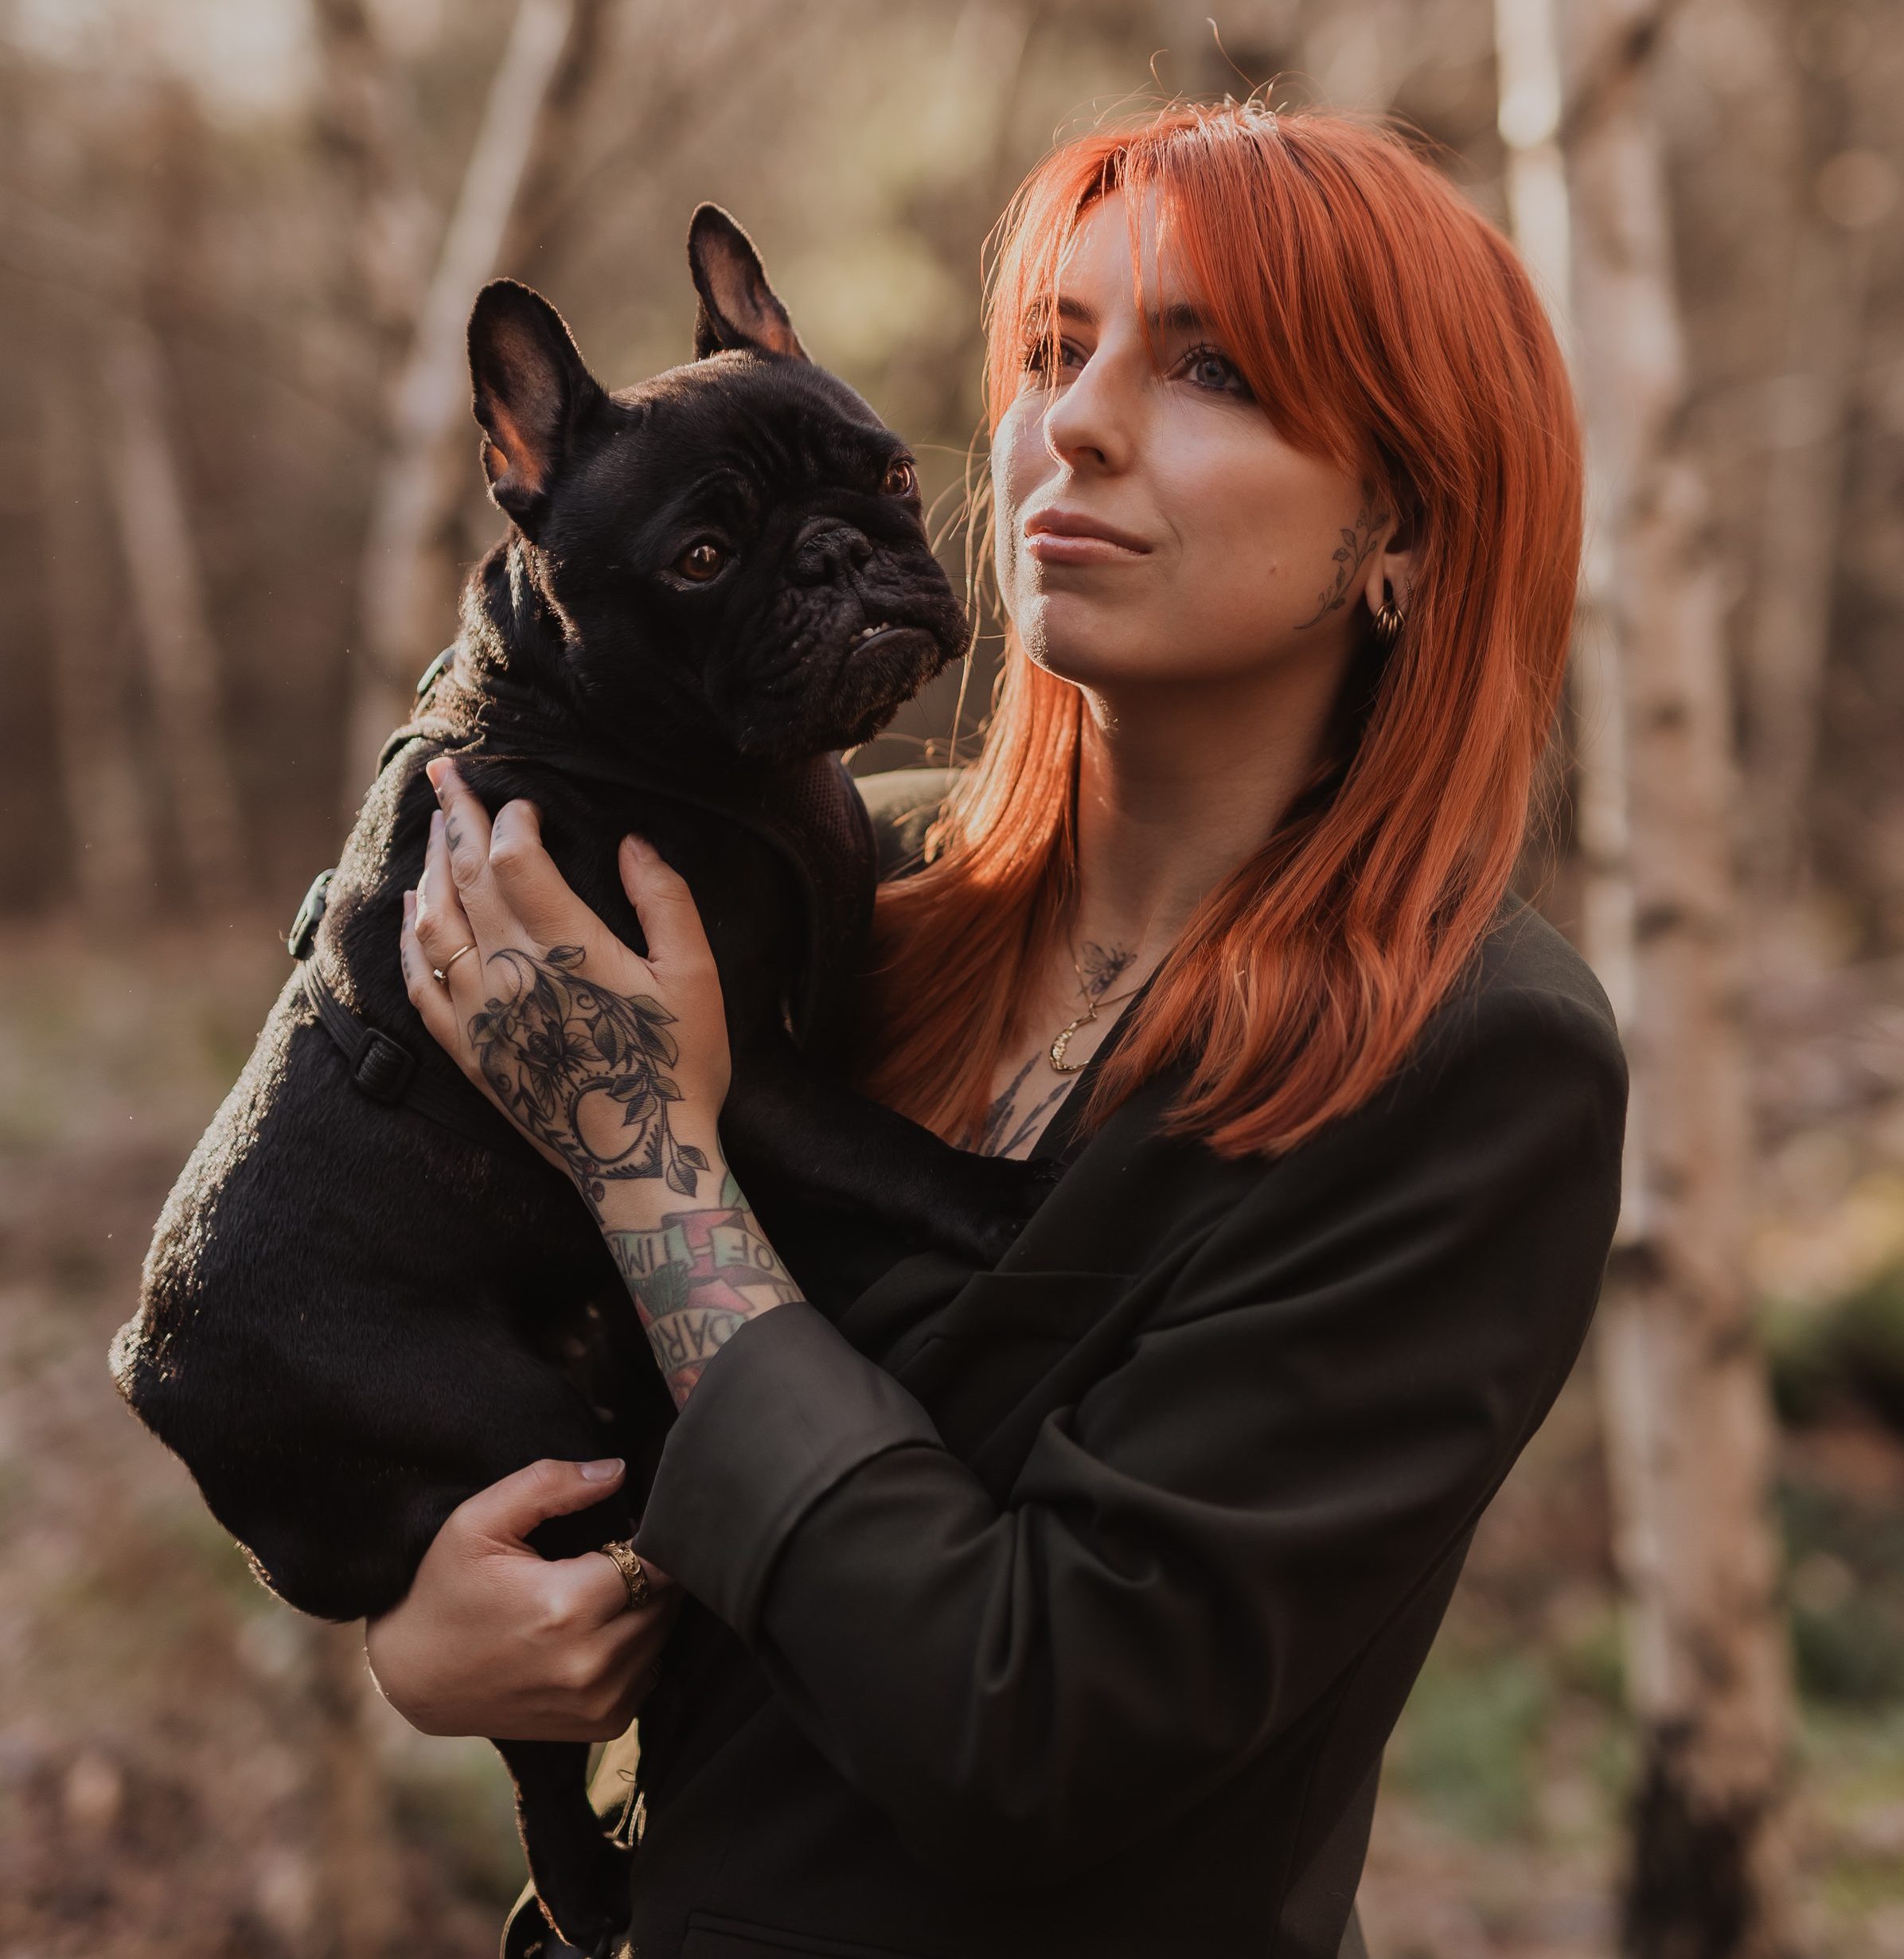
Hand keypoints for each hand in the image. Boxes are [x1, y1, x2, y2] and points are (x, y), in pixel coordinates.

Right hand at [363, 1456, 681, 1742]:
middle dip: (648, 1571)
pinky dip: (637, 1647)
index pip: (657, 1561)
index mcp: (568, 1607)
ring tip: (598, 1591)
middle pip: (665, 1599)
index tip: (624, 1529)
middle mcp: (591, 1663)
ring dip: (645, 1608)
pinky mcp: (601, 1724)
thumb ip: (551, 1485)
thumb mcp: (480, 1520)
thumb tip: (617, 1471)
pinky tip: (597, 1630)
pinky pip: (650, 1671)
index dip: (649, 1538)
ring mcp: (598, 1702)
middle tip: (607, 1557)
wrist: (414, 1677)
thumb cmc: (445, 1589)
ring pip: (663, 1635)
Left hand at [402, 757, 731, 1215]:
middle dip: (454, 816)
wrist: (637, 1158)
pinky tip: (413, 909)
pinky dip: (411, 935)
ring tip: (433, 827)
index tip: (525, 802)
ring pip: (434, 920)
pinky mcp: (466, 1049)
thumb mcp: (694, 976)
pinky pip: (420, 979)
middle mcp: (509, 973)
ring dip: (429, 866)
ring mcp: (478, 1013)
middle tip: (444, 771)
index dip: (512, 820)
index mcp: (566, 947)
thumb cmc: (677, 1066)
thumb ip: (665, 900)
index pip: (514, 858)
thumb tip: (631, 841)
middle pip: (464, 876)